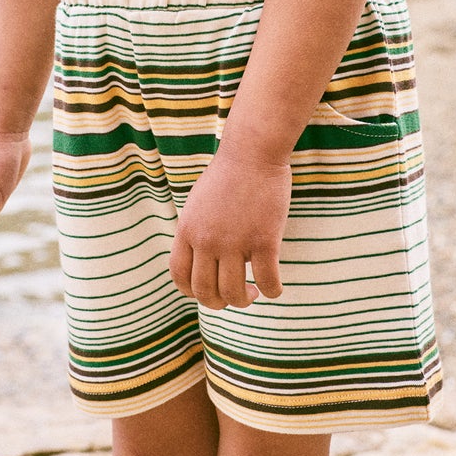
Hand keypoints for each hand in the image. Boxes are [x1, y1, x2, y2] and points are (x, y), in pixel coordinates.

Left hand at [170, 142, 290, 310]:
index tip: (209, 291)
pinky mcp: (264, 239)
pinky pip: (267, 281)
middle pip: (205, 292)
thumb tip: (202, 262)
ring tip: (252, 292)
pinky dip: (272, 291)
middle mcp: (207, 240)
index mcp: (187, 230)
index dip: (192, 292)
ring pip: (234, 293)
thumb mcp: (198, 203)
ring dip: (244, 300)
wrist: (253, 151)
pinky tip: (275, 289)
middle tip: (234, 296)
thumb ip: (195, 232)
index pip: (179, 277)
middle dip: (219, 303)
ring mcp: (235, 241)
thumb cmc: (228, 175)